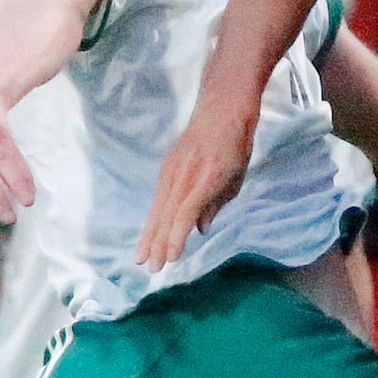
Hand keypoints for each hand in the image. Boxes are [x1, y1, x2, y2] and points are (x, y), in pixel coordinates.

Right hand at [136, 110, 256, 270]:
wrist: (222, 110)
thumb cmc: (236, 146)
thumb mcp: (235, 179)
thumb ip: (216, 205)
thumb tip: (198, 228)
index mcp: (206, 179)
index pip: (185, 213)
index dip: (177, 237)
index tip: (171, 258)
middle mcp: (184, 175)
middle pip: (167, 215)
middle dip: (158, 243)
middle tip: (150, 268)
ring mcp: (172, 170)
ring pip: (158, 208)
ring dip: (149, 235)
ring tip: (141, 257)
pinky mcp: (167, 167)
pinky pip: (158, 198)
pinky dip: (153, 218)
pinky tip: (148, 234)